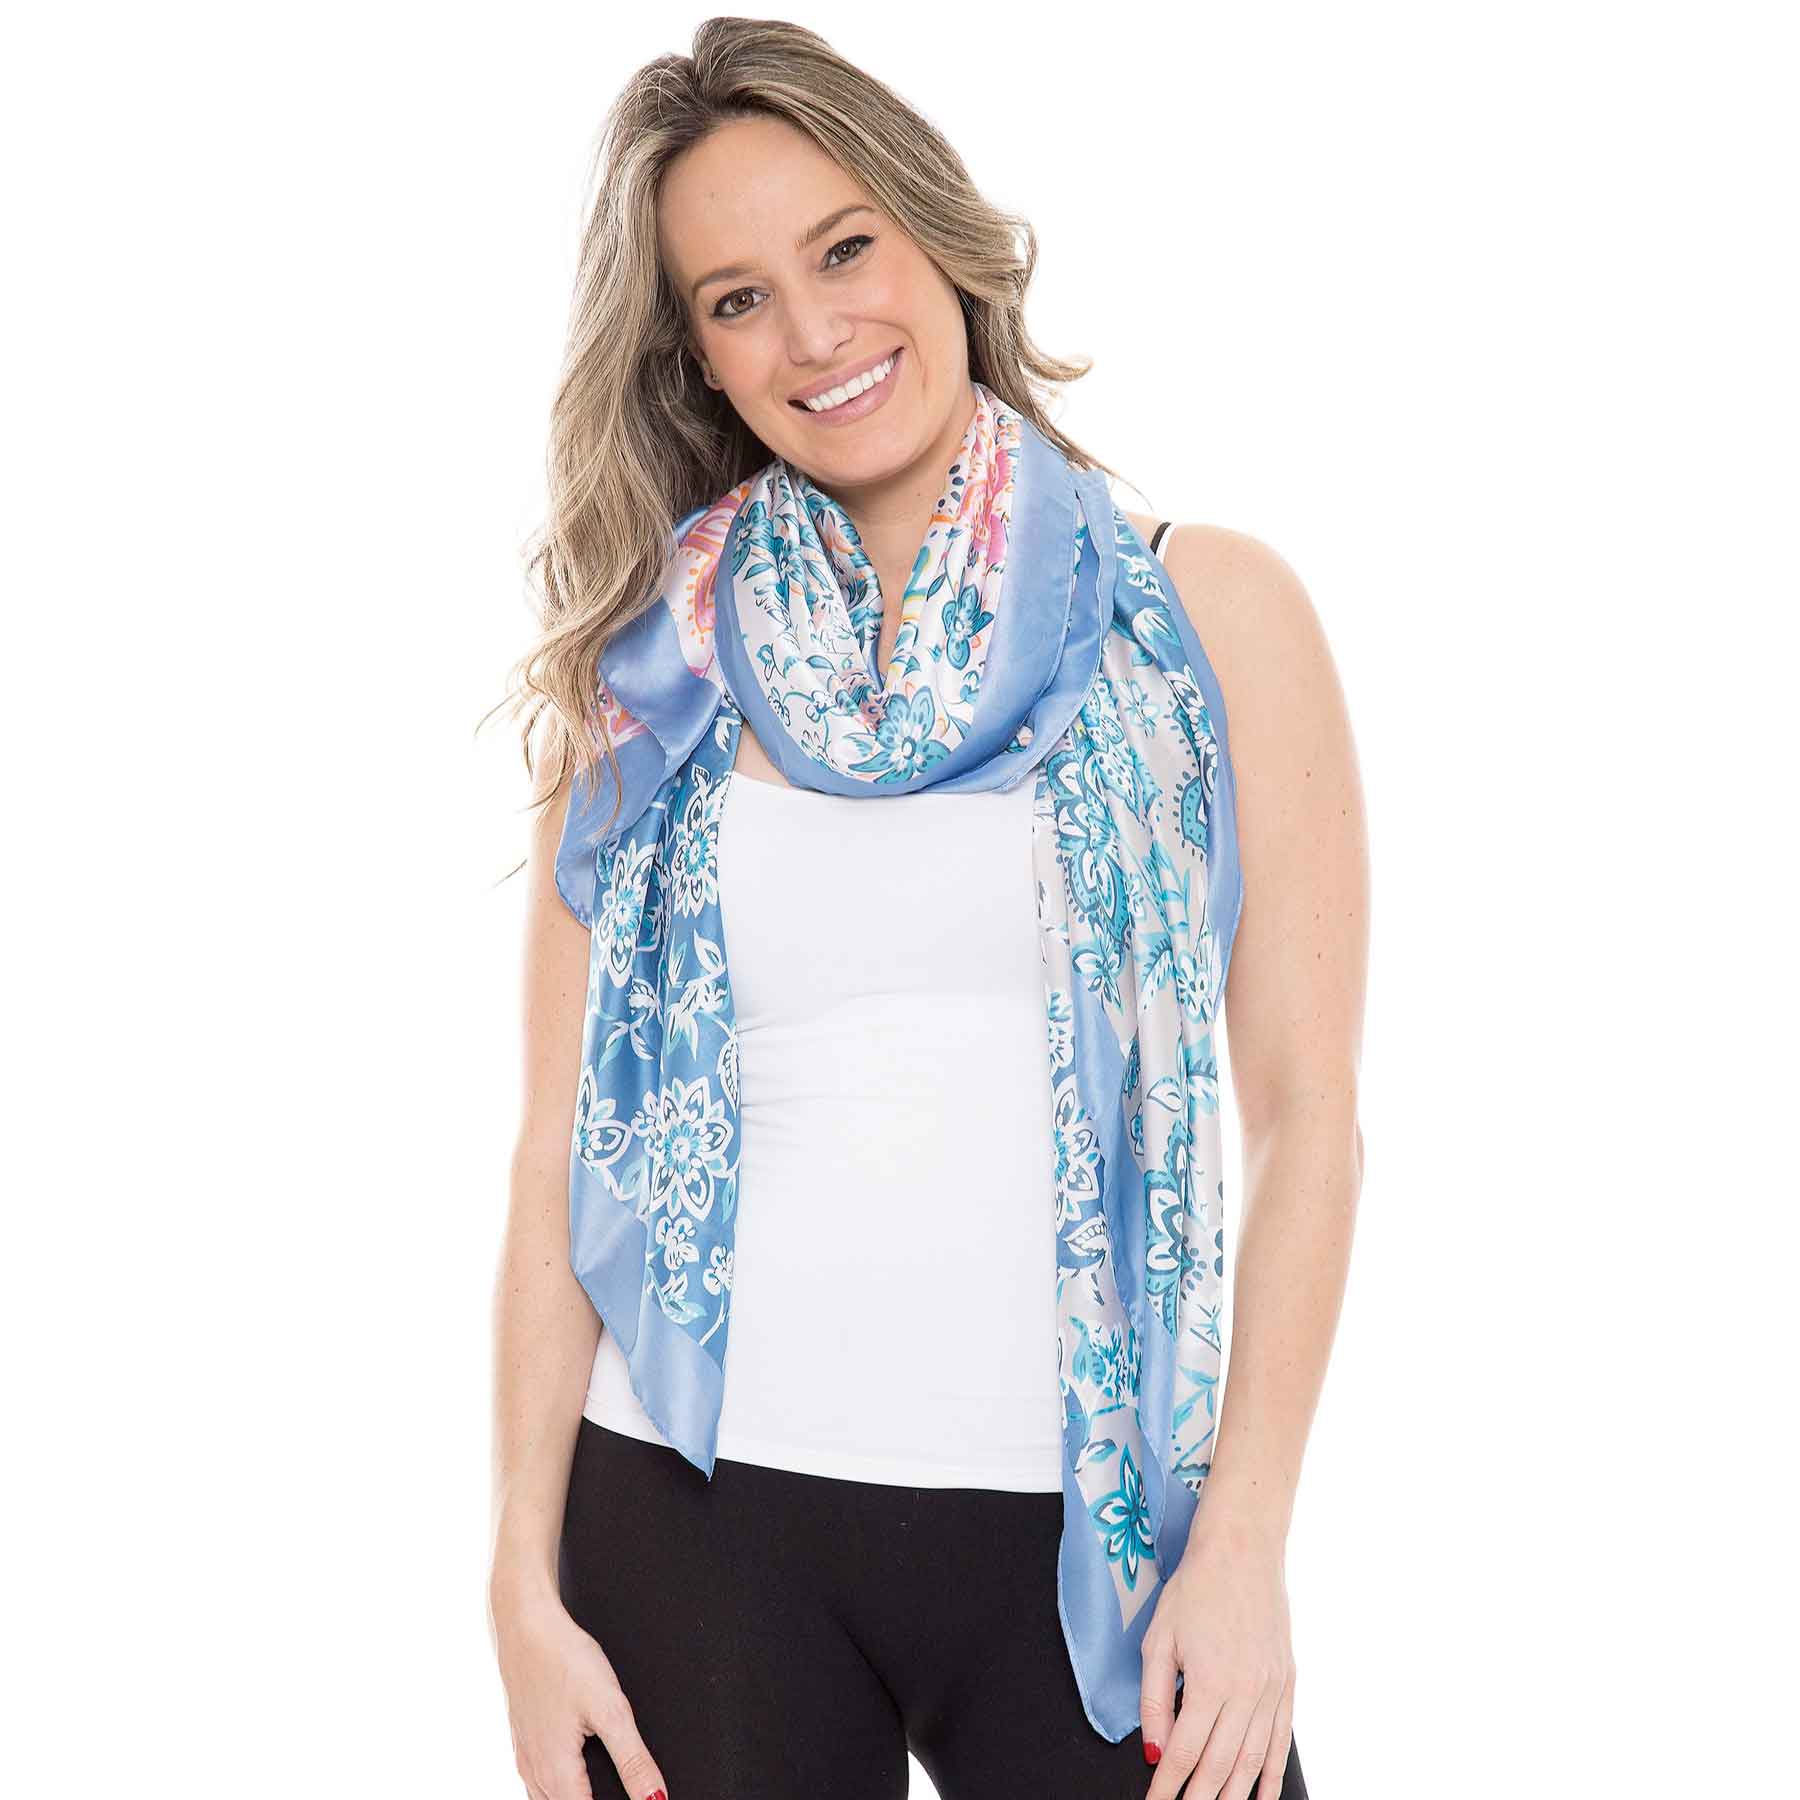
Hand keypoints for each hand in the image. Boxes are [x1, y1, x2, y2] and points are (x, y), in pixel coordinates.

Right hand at [490, 1578, 669, 1799]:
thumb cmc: (562, 1658)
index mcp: (557, 1773)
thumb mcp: (610, 1708)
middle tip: (624, 1791)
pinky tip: (572, 1773)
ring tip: (601, 1787)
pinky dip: (558, 1788)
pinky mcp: (522, 1738)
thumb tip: (654, 1798)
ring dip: (573, 1798)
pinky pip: (538, 1781)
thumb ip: (633, 1759)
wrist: (525, 1623)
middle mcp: (535, 1772)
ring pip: (546, 1799)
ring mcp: (525, 1756)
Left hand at [1138, 1520, 1296, 1799]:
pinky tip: (1262, 1794)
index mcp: (1209, 1682)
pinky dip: (1272, 1773)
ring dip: (1234, 1794)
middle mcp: (1246, 1693)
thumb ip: (1155, 1700)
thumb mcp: (1159, 1639)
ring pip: (1253, 1760)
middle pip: (1220, 1765)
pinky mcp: (1287, 1683)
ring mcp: (1272, 1690)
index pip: (1184, 1752)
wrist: (1242, 1550)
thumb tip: (1153, 1748)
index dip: (1168, 1785)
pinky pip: (1281, 1740)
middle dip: (1199, 1797)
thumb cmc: (1195, 1588)